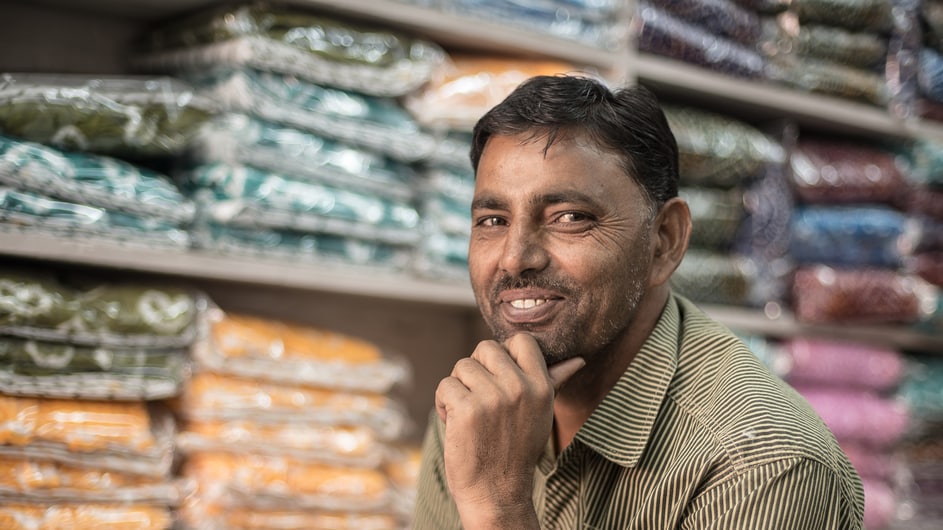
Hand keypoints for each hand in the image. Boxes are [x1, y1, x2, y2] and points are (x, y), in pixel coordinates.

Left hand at [435, 333, 584, 527]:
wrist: (496, 493)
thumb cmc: (516, 450)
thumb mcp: (541, 414)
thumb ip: (554, 382)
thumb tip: (577, 360)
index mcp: (541, 386)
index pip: (521, 340)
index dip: (503, 354)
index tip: (498, 378)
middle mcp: (520, 387)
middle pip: (485, 348)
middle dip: (476, 370)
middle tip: (479, 398)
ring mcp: (493, 397)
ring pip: (461, 366)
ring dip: (458, 388)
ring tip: (469, 414)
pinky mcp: (468, 409)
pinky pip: (445, 385)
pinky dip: (444, 403)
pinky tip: (455, 423)